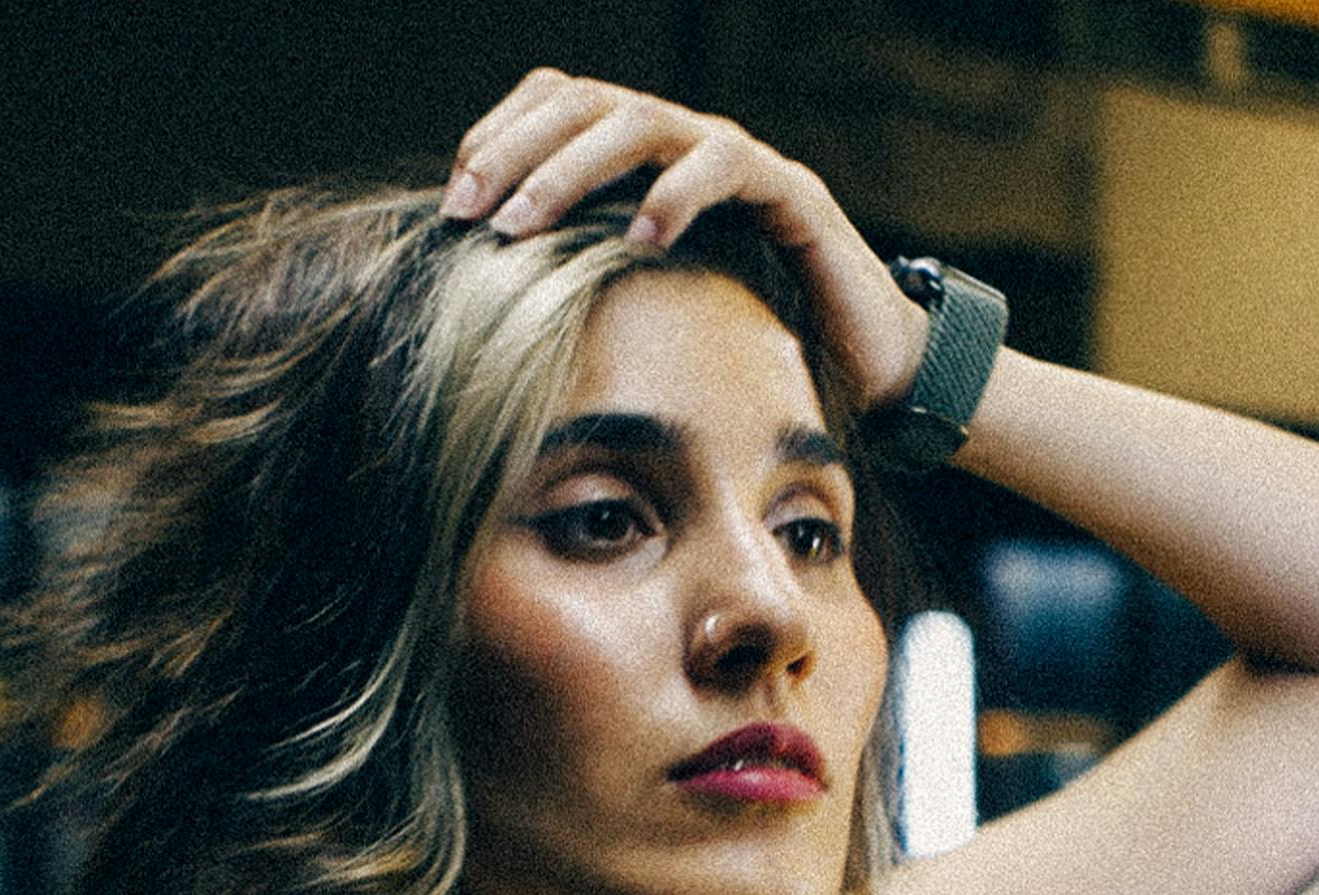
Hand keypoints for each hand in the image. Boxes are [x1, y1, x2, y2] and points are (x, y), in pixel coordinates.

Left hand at [441, 70, 926, 412]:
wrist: (865, 368)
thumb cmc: (745, 350)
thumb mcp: (643, 320)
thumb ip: (579, 297)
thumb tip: (485, 319)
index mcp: (642, 164)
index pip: (558, 106)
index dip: (500, 138)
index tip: (453, 203)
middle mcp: (685, 145)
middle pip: (588, 103)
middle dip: (517, 151)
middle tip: (469, 207)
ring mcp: (738, 161)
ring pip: (645, 123)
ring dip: (573, 170)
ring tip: (525, 224)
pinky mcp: (790, 193)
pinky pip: (728, 166)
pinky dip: (678, 193)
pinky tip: (639, 235)